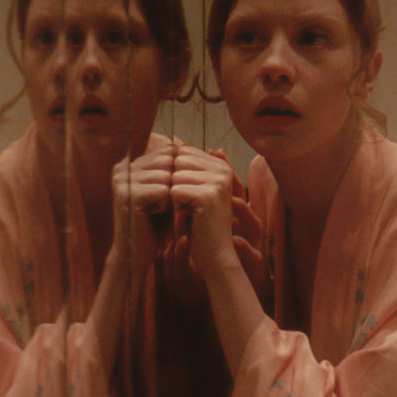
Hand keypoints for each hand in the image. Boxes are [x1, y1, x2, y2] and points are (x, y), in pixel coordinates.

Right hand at [111, 142, 175, 285]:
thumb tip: (187, 144)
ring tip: (156, 209)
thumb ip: (172, 168)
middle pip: (168, 160)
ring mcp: (122, 179)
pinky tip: (152, 215)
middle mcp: (123, 167)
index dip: (179, 171)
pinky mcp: (126, 194)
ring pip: (167, 175)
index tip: (173, 192)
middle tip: (166, 203)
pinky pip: (163, 190)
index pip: (168, 151)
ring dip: (171, 195)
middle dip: (175, 182)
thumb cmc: (155, 223)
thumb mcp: (166, 190)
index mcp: (130, 163)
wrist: (138, 252)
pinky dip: (165, 205)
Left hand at [170, 145, 237, 279]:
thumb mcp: (196, 190)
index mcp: (222, 166)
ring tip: (192, 211)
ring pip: (174, 176)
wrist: (215, 256)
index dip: (177, 175)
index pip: (183, 153)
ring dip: (175, 196)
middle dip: (175, 184)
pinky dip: (176, 207)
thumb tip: (178, 141)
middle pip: (177, 162)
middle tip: (190, 205)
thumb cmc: (201, 225)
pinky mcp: (208, 195)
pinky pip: (173, 191)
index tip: (189, 195)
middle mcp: (223, 170)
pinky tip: (191, 218)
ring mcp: (218, 182)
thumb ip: (190, 166)